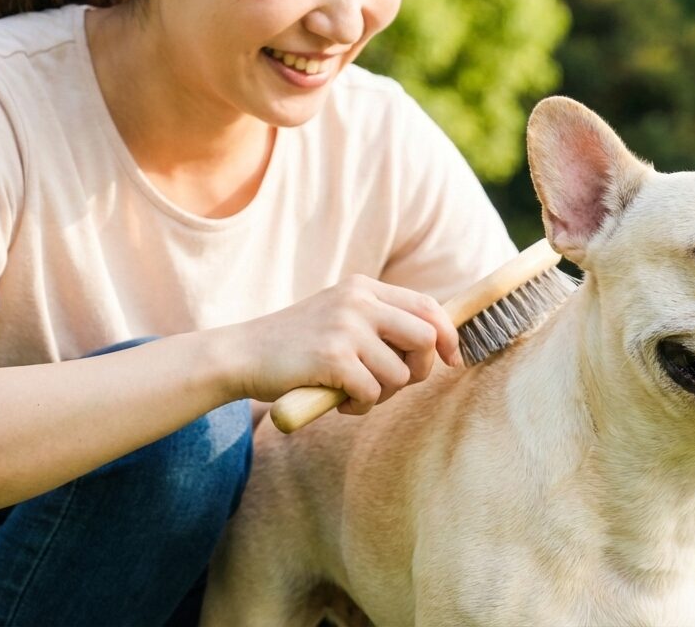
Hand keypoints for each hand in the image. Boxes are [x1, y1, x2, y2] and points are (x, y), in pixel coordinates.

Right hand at [228, 275, 461, 413]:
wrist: (242, 354)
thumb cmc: (297, 346)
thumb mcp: (341, 319)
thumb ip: (380, 324)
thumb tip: (437, 346)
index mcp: (363, 288)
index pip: (428, 306)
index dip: (448, 336)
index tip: (452, 361)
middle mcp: (358, 302)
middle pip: (425, 338)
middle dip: (420, 371)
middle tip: (395, 385)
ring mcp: (345, 327)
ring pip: (400, 374)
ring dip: (381, 395)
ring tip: (353, 393)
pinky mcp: (332, 357)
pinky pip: (371, 393)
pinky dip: (358, 406)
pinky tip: (336, 400)